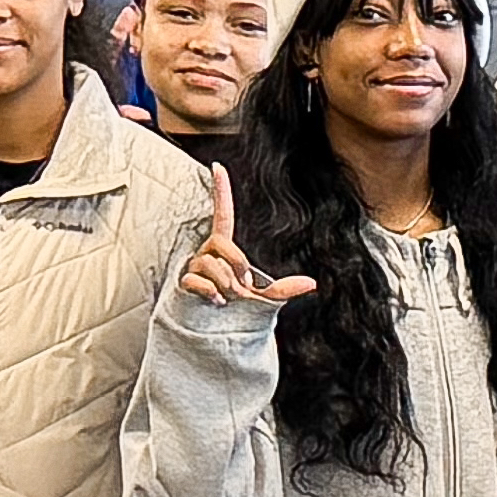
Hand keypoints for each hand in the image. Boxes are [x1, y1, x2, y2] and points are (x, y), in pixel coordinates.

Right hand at [174, 161, 313, 309]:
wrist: (214, 330)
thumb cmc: (236, 309)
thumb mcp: (264, 298)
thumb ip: (284, 290)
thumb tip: (312, 283)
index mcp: (225, 248)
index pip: (223, 214)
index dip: (220, 191)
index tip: (217, 166)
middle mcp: (207, 252)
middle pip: (224, 245)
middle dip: (238, 269)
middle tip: (240, 289)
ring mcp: (194, 266)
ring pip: (214, 266)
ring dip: (227, 286)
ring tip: (226, 299)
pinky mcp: (184, 283)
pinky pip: (199, 281)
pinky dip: (211, 293)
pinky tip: (216, 302)